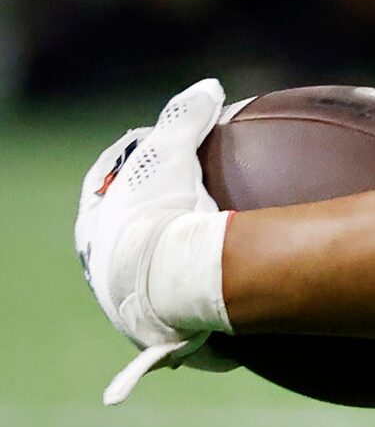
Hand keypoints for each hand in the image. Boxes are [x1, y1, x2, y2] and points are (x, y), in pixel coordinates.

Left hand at [76, 80, 232, 402]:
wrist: (172, 286)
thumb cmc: (157, 218)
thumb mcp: (168, 155)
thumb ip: (183, 118)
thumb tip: (207, 87)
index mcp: (95, 230)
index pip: (99, 189)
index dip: (115, 170)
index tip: (136, 154)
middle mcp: (105, 273)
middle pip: (123, 240)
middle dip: (142, 228)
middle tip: (176, 207)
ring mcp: (133, 308)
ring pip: (152, 286)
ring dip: (172, 279)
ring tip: (205, 266)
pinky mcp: (167, 339)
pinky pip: (190, 325)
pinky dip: (204, 324)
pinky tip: (226, 324)